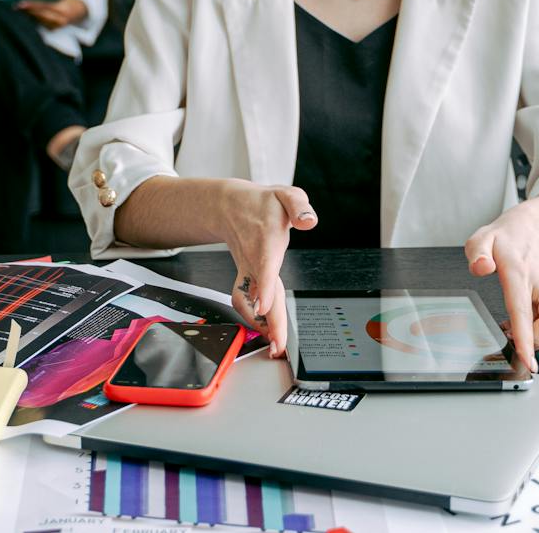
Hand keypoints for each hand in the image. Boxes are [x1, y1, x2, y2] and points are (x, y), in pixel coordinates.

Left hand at [16, 0, 86, 28]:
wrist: (82, 11)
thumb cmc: (69, 0)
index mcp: (63, 10)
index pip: (44, 7)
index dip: (32, 5)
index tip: (21, 3)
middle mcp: (60, 21)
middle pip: (40, 16)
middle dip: (28, 11)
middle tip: (17, 6)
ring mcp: (57, 27)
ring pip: (39, 21)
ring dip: (29, 14)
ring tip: (19, 8)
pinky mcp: (53, 30)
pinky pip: (40, 23)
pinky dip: (33, 18)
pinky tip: (26, 13)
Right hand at [217, 182, 317, 357]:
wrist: (229, 205)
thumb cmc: (262, 203)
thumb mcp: (286, 195)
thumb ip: (299, 205)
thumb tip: (309, 221)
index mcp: (264, 238)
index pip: (263, 266)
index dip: (263, 288)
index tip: (263, 308)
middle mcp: (253, 259)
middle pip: (257, 293)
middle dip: (267, 320)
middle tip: (277, 345)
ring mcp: (247, 271)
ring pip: (249, 301)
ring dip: (260, 324)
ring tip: (275, 344)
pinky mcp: (246, 278)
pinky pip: (247, 301)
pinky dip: (256, 319)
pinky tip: (269, 331)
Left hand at [464, 205, 538, 374]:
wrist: (535, 228)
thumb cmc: (506, 238)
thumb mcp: (482, 237)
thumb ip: (477, 252)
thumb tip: (481, 269)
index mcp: (518, 271)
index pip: (522, 307)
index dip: (525, 336)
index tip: (525, 358)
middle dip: (538, 339)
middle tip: (511, 339)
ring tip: (514, 333)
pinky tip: (522, 327)